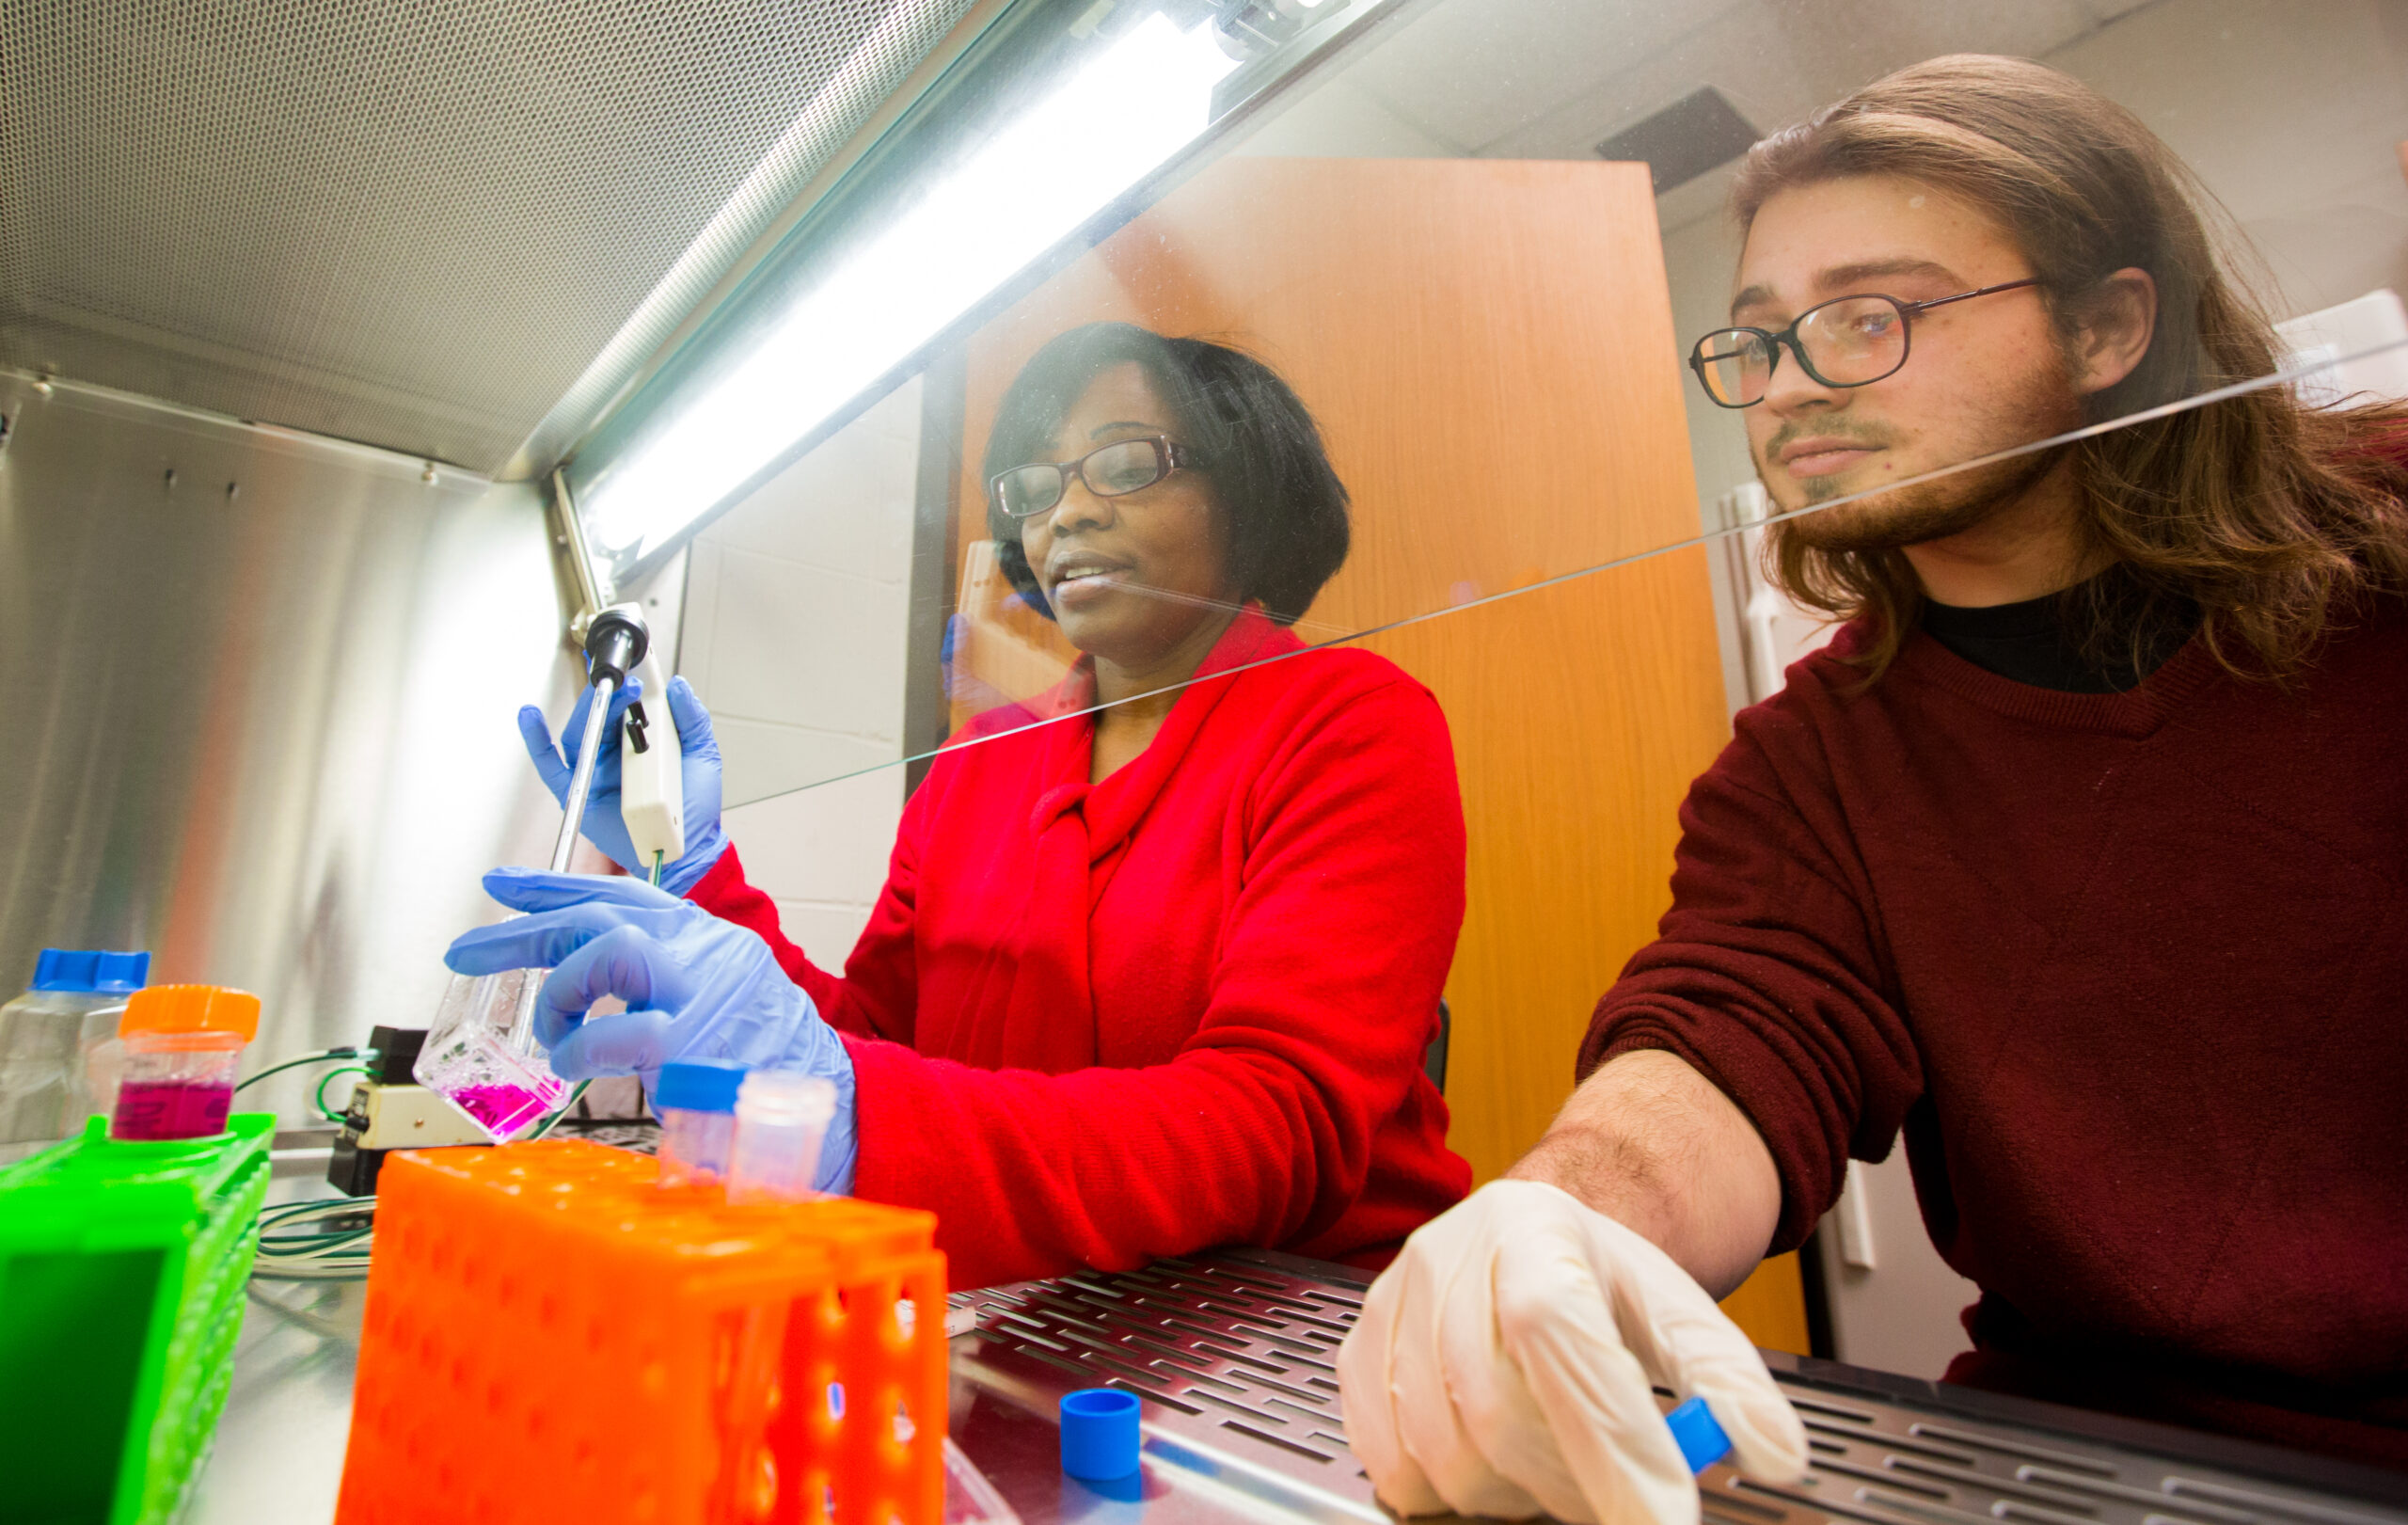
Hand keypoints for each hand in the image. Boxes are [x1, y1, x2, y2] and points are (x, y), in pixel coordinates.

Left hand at [444, 868, 854, 1191]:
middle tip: (464, 951)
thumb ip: (658, 984)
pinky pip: (616, 1034)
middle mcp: (707, 950)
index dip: (556, 886)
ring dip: (565, 995)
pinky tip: (571, 1067)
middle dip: (524, 931)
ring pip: (613, 951)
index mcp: (707, 939)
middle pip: (604, 914)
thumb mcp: (714, 1003)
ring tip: (556, 1036)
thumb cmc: (766, 1067)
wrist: (830, 1107)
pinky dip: (579, 1050)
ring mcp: (703, 991)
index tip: (502, 884)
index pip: (624, 893)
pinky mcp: (694, 1042)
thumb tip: (581, 978)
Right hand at [520, 674, 727, 893]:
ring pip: (580, 734)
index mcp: (641, 739)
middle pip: (599, 715)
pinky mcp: (579, 794)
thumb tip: (678, 685)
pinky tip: (530, 717)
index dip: (623, 681)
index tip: (631, 659)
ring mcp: (595, 771)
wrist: (688, 849)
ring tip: (605, 694)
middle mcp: (614, 752)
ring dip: (588, 711)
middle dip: (610, 695)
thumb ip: (692, 720)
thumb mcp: (703, 755)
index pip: (625, 704)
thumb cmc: (694, 807)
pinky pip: (551, 766)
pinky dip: (536, 742)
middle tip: (627, 682)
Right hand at [1337, 1180, 1806, 1524]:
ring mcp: (1393, 1308)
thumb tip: (1776, 1454)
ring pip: (1443, 1451)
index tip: (1661, 1523)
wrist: (1527, 1239)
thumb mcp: (1679, 1314)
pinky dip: (1451, 1490)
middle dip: (1569, 1483)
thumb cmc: (1601, 1281)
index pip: (1560, 1336)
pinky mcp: (1359, 1355)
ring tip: (1556, 1465)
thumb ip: (1730, 1384)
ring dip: (1512, 1491)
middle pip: (1494, 1410)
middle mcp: (1451, 1260)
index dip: (1609, 1444)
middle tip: (1613, 1495)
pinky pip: (1394, 1464)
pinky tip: (1497, 1463)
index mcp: (1537, 1234)